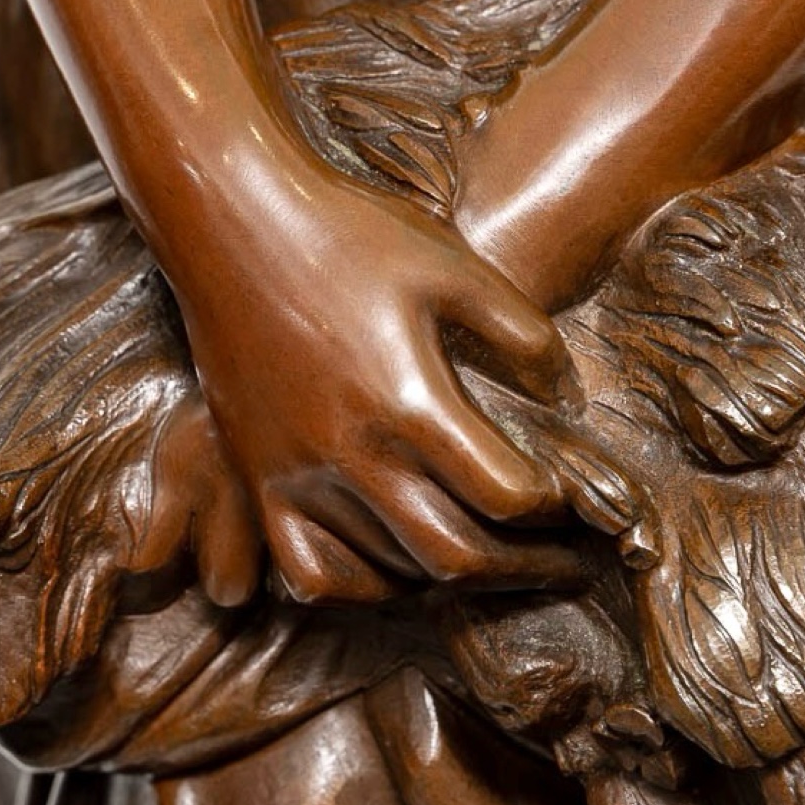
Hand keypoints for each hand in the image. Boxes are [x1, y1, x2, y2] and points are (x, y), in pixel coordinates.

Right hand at [179, 169, 589, 602]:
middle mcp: (353, 454)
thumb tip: (566, 398)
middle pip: (455, 554)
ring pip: (389, 573)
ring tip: (493, 560)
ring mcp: (297, 474)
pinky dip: (360, 586)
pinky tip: (393, 568)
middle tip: (564, 561)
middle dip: (525, 567)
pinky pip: (309, 571)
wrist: (230, 218)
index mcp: (410, 401)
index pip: (505, 496)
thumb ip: (522, 334)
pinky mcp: (258, 476)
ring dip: (452, 579)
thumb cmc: (349, 232)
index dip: (555, 510)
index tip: (575, 502)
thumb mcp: (454, 264)